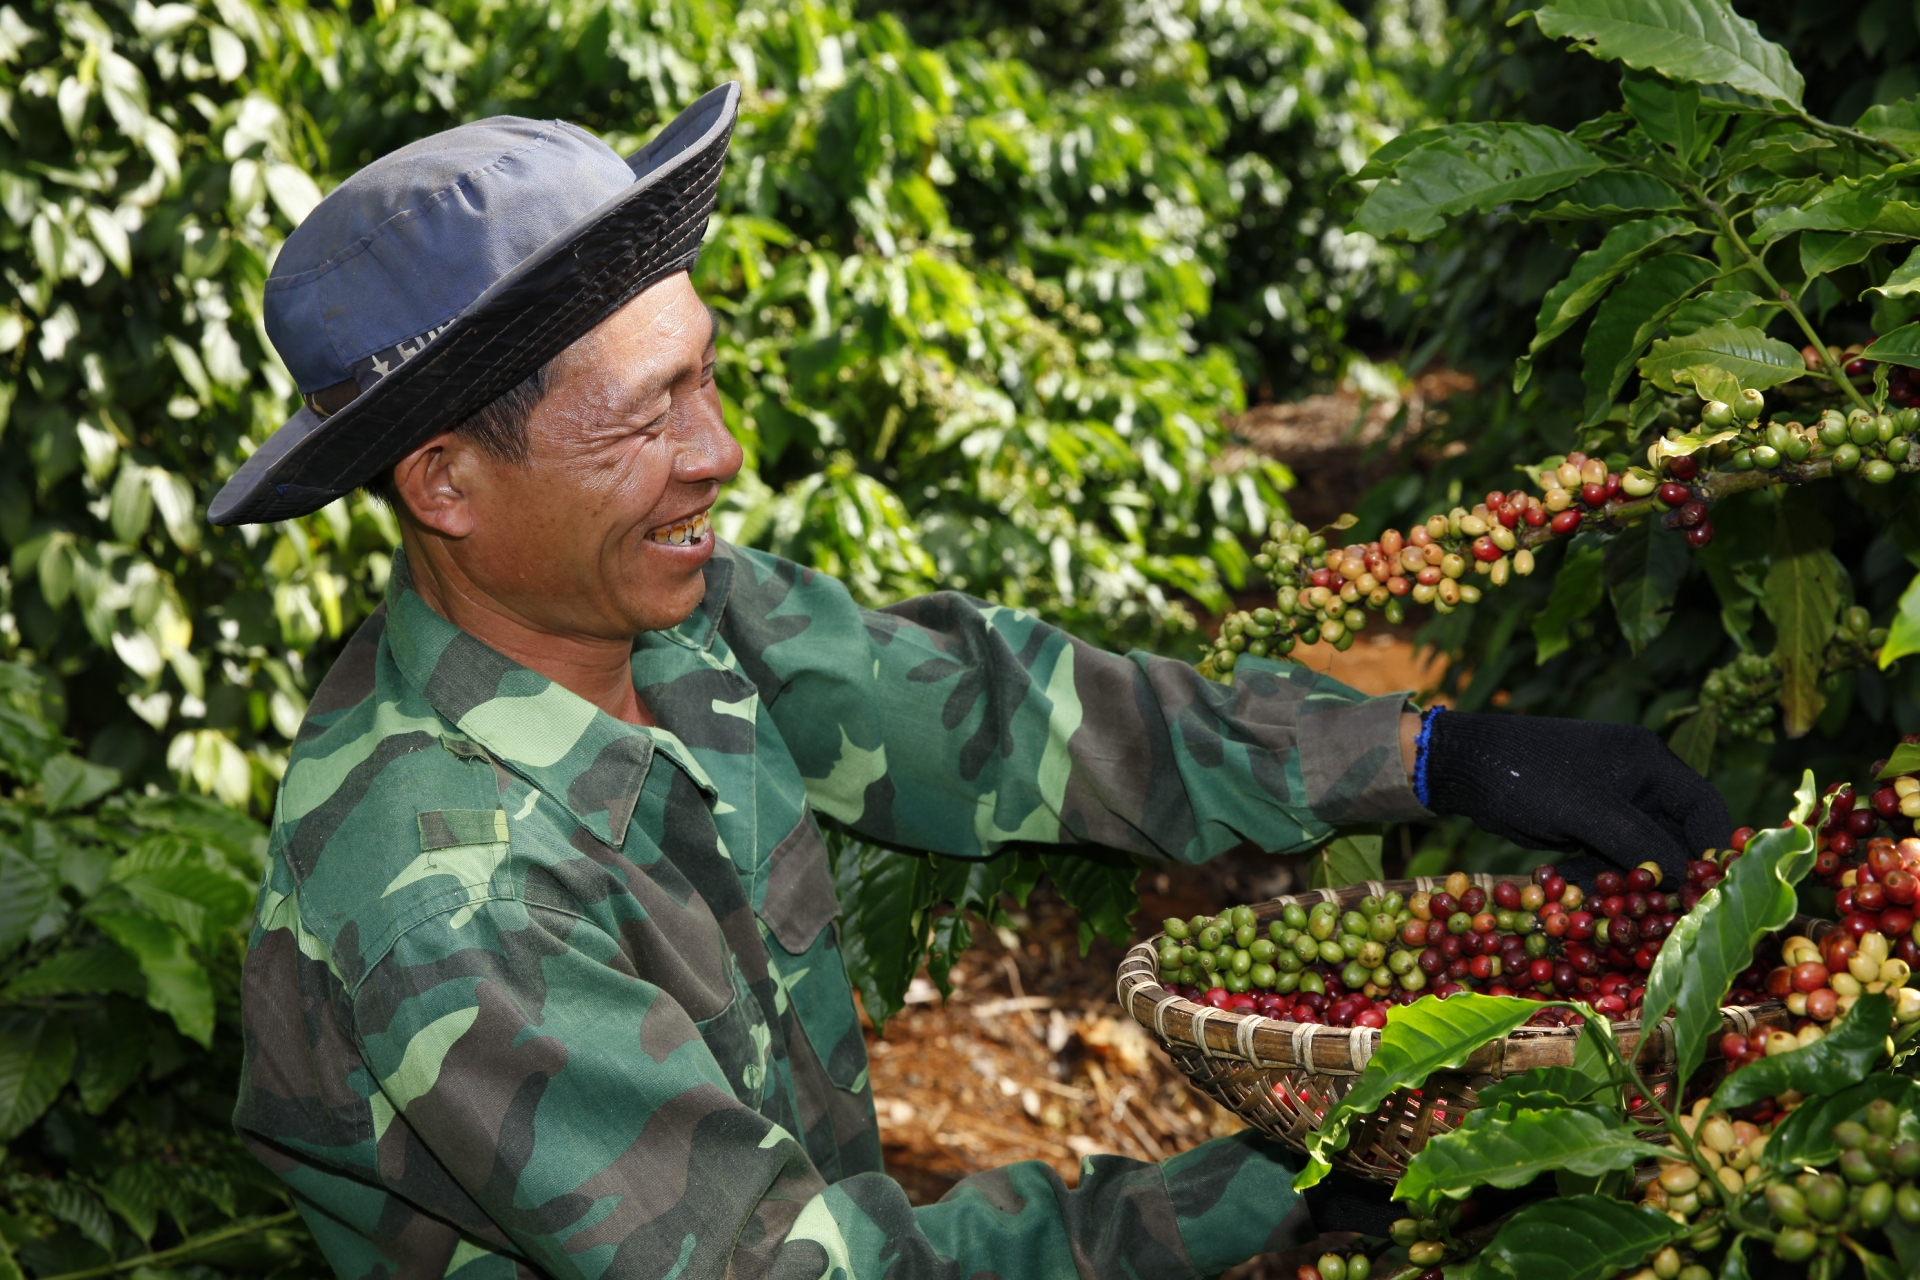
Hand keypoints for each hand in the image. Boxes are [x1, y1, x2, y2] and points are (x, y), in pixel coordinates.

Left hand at [1417, 710, 1729, 884]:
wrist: (1466, 768)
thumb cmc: (1527, 774)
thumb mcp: (1585, 809)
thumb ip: (1636, 842)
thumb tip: (1683, 877)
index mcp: (1649, 762)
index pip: (1703, 807)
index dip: (1711, 848)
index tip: (1706, 889)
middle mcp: (1638, 780)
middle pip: (1674, 836)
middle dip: (1660, 873)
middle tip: (1650, 909)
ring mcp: (1612, 803)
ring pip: (1638, 853)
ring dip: (1620, 880)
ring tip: (1588, 892)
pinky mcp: (1587, 823)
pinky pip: (1607, 857)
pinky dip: (1593, 876)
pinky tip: (1563, 881)